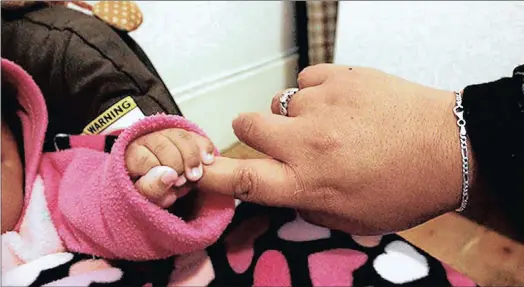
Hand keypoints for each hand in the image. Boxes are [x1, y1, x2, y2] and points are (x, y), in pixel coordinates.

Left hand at [125, 128, 214, 207]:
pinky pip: (195, 135)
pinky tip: (207, 162)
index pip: (145, 159)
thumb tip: (169, 175)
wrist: (163, 187)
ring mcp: (164, 133)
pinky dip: (204, 148)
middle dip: (178, 165)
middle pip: (164, 145)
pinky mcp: (182, 134)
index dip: (161, 173)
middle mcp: (145, 139)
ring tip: (196, 175)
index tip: (173, 185)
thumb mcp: (147, 198)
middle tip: (184, 181)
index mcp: (131, 155)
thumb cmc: (151, 193)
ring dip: (193, 158)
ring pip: (182, 137)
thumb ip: (152, 188)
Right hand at [197, 64, 475, 234]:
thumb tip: (280, 193)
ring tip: (327, 123)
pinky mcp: (340, 76)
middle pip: (245, 126)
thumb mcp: (351, 220)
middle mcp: (308, 143)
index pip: (241, 179)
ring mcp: (323, 105)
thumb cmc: (403, 191)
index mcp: (308, 183)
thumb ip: (306, 206)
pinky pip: (305, 81)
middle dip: (254, 134)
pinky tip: (341, 104)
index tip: (197, 169)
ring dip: (293, 116)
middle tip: (281, 141)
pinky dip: (315, 94)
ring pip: (278, 102)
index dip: (210, 174)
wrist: (449, 147)